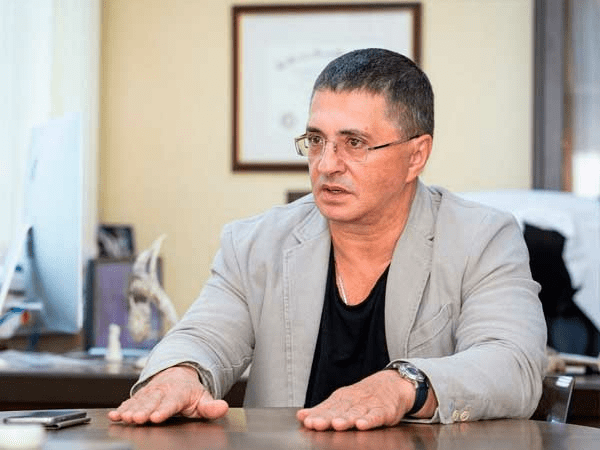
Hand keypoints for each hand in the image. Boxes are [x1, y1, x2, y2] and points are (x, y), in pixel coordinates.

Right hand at [108, 365, 228, 423]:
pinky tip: (114, 415)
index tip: (157, 417)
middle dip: (143, 410)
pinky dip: (121, 408)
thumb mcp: (202, 398)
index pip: (171, 402)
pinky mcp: (139, 396)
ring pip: (139, 401)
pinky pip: (129, 402)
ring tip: (124, 418)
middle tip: (137, 419)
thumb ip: (211, 406)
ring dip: (130, 410)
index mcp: (179, 392)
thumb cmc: (189, 392)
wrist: (177, 375)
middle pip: (152, 401)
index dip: (164, 409)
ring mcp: (149, 393)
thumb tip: (223, 407)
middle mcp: (162, 391)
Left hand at [296, 370, 414, 430]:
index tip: (307, 421)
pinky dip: (369, 420)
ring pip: (355, 413)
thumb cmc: (364, 396)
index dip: (317, 415)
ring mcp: (368, 405)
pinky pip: (375, 416)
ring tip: (337, 424)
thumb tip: (301, 416)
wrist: (392, 384)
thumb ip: (323, 410)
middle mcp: (353, 400)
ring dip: (346, 418)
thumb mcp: (342, 400)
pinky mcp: (383, 411)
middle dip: (327, 418)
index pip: (327, 407)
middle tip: (316, 424)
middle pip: (338, 411)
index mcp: (342, 398)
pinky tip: (362, 424)